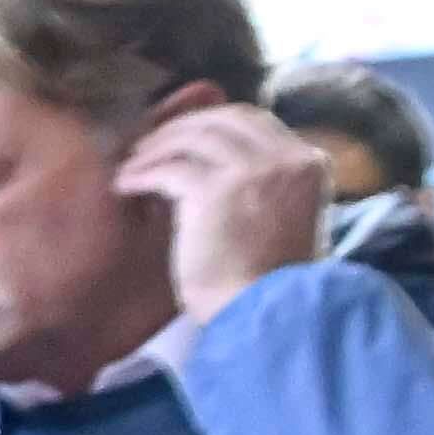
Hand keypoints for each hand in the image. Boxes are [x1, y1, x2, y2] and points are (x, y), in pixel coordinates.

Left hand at [121, 99, 334, 335]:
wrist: (268, 314)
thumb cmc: (270, 283)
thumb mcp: (284, 219)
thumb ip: (267, 187)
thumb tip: (223, 169)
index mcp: (309, 163)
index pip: (255, 121)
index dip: (213, 122)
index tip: (182, 137)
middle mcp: (285, 158)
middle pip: (223, 120)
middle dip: (181, 128)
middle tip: (148, 144)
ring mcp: (252, 170)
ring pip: (193, 137)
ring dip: (156, 148)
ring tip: (131, 165)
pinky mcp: (214, 191)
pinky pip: (168, 168)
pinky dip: (141, 173)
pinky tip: (124, 186)